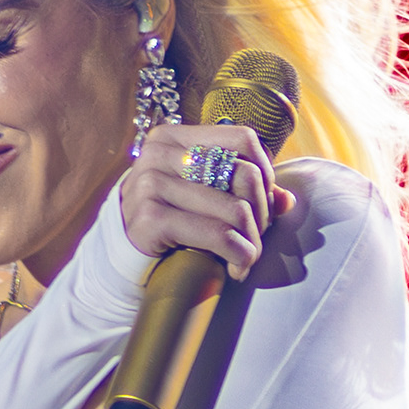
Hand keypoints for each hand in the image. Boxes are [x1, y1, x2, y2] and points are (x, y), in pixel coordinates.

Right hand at [121, 120, 277, 275]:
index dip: (265, 173)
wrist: (120, 259)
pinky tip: (235, 269)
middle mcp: (160, 154)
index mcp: (175, 138)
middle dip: (261, 214)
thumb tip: (287, 200)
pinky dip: (238, 256)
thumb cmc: (170, 224)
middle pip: (245, 174)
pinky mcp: (150, 218)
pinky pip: (218, 235)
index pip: (243, 140)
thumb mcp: (204, 199)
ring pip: (236, 209)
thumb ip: (243, 192)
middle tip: (255, 238)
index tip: (260, 205)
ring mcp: (151, 184)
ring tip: (246, 258)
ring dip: (252, 242)